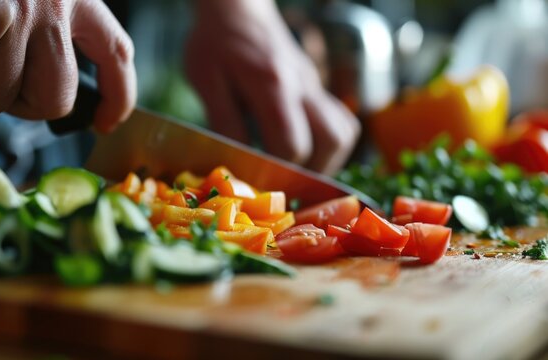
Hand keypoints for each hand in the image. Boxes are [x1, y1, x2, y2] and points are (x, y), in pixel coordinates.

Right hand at [0, 0, 135, 132]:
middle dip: (14, 104)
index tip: (107, 122)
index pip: (115, 51)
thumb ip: (40, 40)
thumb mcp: (16, 5)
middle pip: (55, 97)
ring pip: (1, 96)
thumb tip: (47, 95)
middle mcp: (56, 1)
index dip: (117, 93)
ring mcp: (22, 10)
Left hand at [185, 0, 359, 173]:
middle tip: (283, 182)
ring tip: (299, 172)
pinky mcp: (316, 87)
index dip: (276, 170)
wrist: (238, 8)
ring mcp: (315, 85)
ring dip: (326, 160)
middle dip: (307, 171)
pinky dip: (329, 144)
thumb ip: (223, 121)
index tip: (258, 180)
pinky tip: (307, 151)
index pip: (291, 143)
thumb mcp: (206, 80)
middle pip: (330, 141)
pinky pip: (340, 120)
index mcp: (272, 85)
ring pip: (343, 132)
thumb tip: (239, 163)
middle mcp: (303, 85)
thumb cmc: (215, 43)